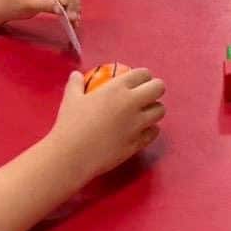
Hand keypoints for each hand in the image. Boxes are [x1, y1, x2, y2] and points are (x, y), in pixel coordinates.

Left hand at [0, 0, 80, 24]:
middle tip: (73, 18)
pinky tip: (74, 17)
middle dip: (70, 1)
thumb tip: (61, 9)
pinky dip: (70, 6)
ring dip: (73, 5)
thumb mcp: (26, 3)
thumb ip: (44, 4)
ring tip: (76, 21)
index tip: (63, 4)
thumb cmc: (11, 1)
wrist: (4, 4)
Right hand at [49, 67, 165, 180]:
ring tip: (144, 113)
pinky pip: (154, 132)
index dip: (144, 76)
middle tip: (146, 94)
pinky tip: (141, 131)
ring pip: (160, 110)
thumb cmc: (70, 124)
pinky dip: (150, 130)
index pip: (143, 74)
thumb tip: (76, 74)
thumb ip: (76, 84)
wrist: (72, 156)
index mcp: (117, 88)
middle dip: (155, 89)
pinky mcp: (139, 143)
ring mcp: (138, 124)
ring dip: (154, 110)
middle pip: (158, 88)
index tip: (138, 81)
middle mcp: (132, 103)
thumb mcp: (70, 99)